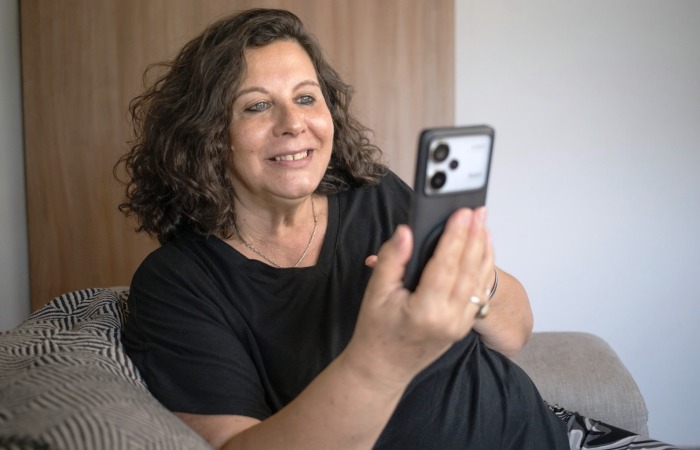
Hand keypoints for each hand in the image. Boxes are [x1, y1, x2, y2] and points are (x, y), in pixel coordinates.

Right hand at [343, 208, 493, 387]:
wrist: (382, 367)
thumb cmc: (375, 331)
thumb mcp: (374, 293)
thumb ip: (391, 259)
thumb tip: (406, 231)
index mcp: (425, 310)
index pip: (447, 265)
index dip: (456, 236)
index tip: (462, 213)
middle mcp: (449, 319)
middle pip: (468, 270)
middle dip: (474, 236)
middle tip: (478, 211)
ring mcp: (459, 324)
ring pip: (478, 281)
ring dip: (483, 250)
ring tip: (483, 225)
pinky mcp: (463, 325)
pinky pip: (478, 292)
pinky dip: (483, 269)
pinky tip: (482, 251)